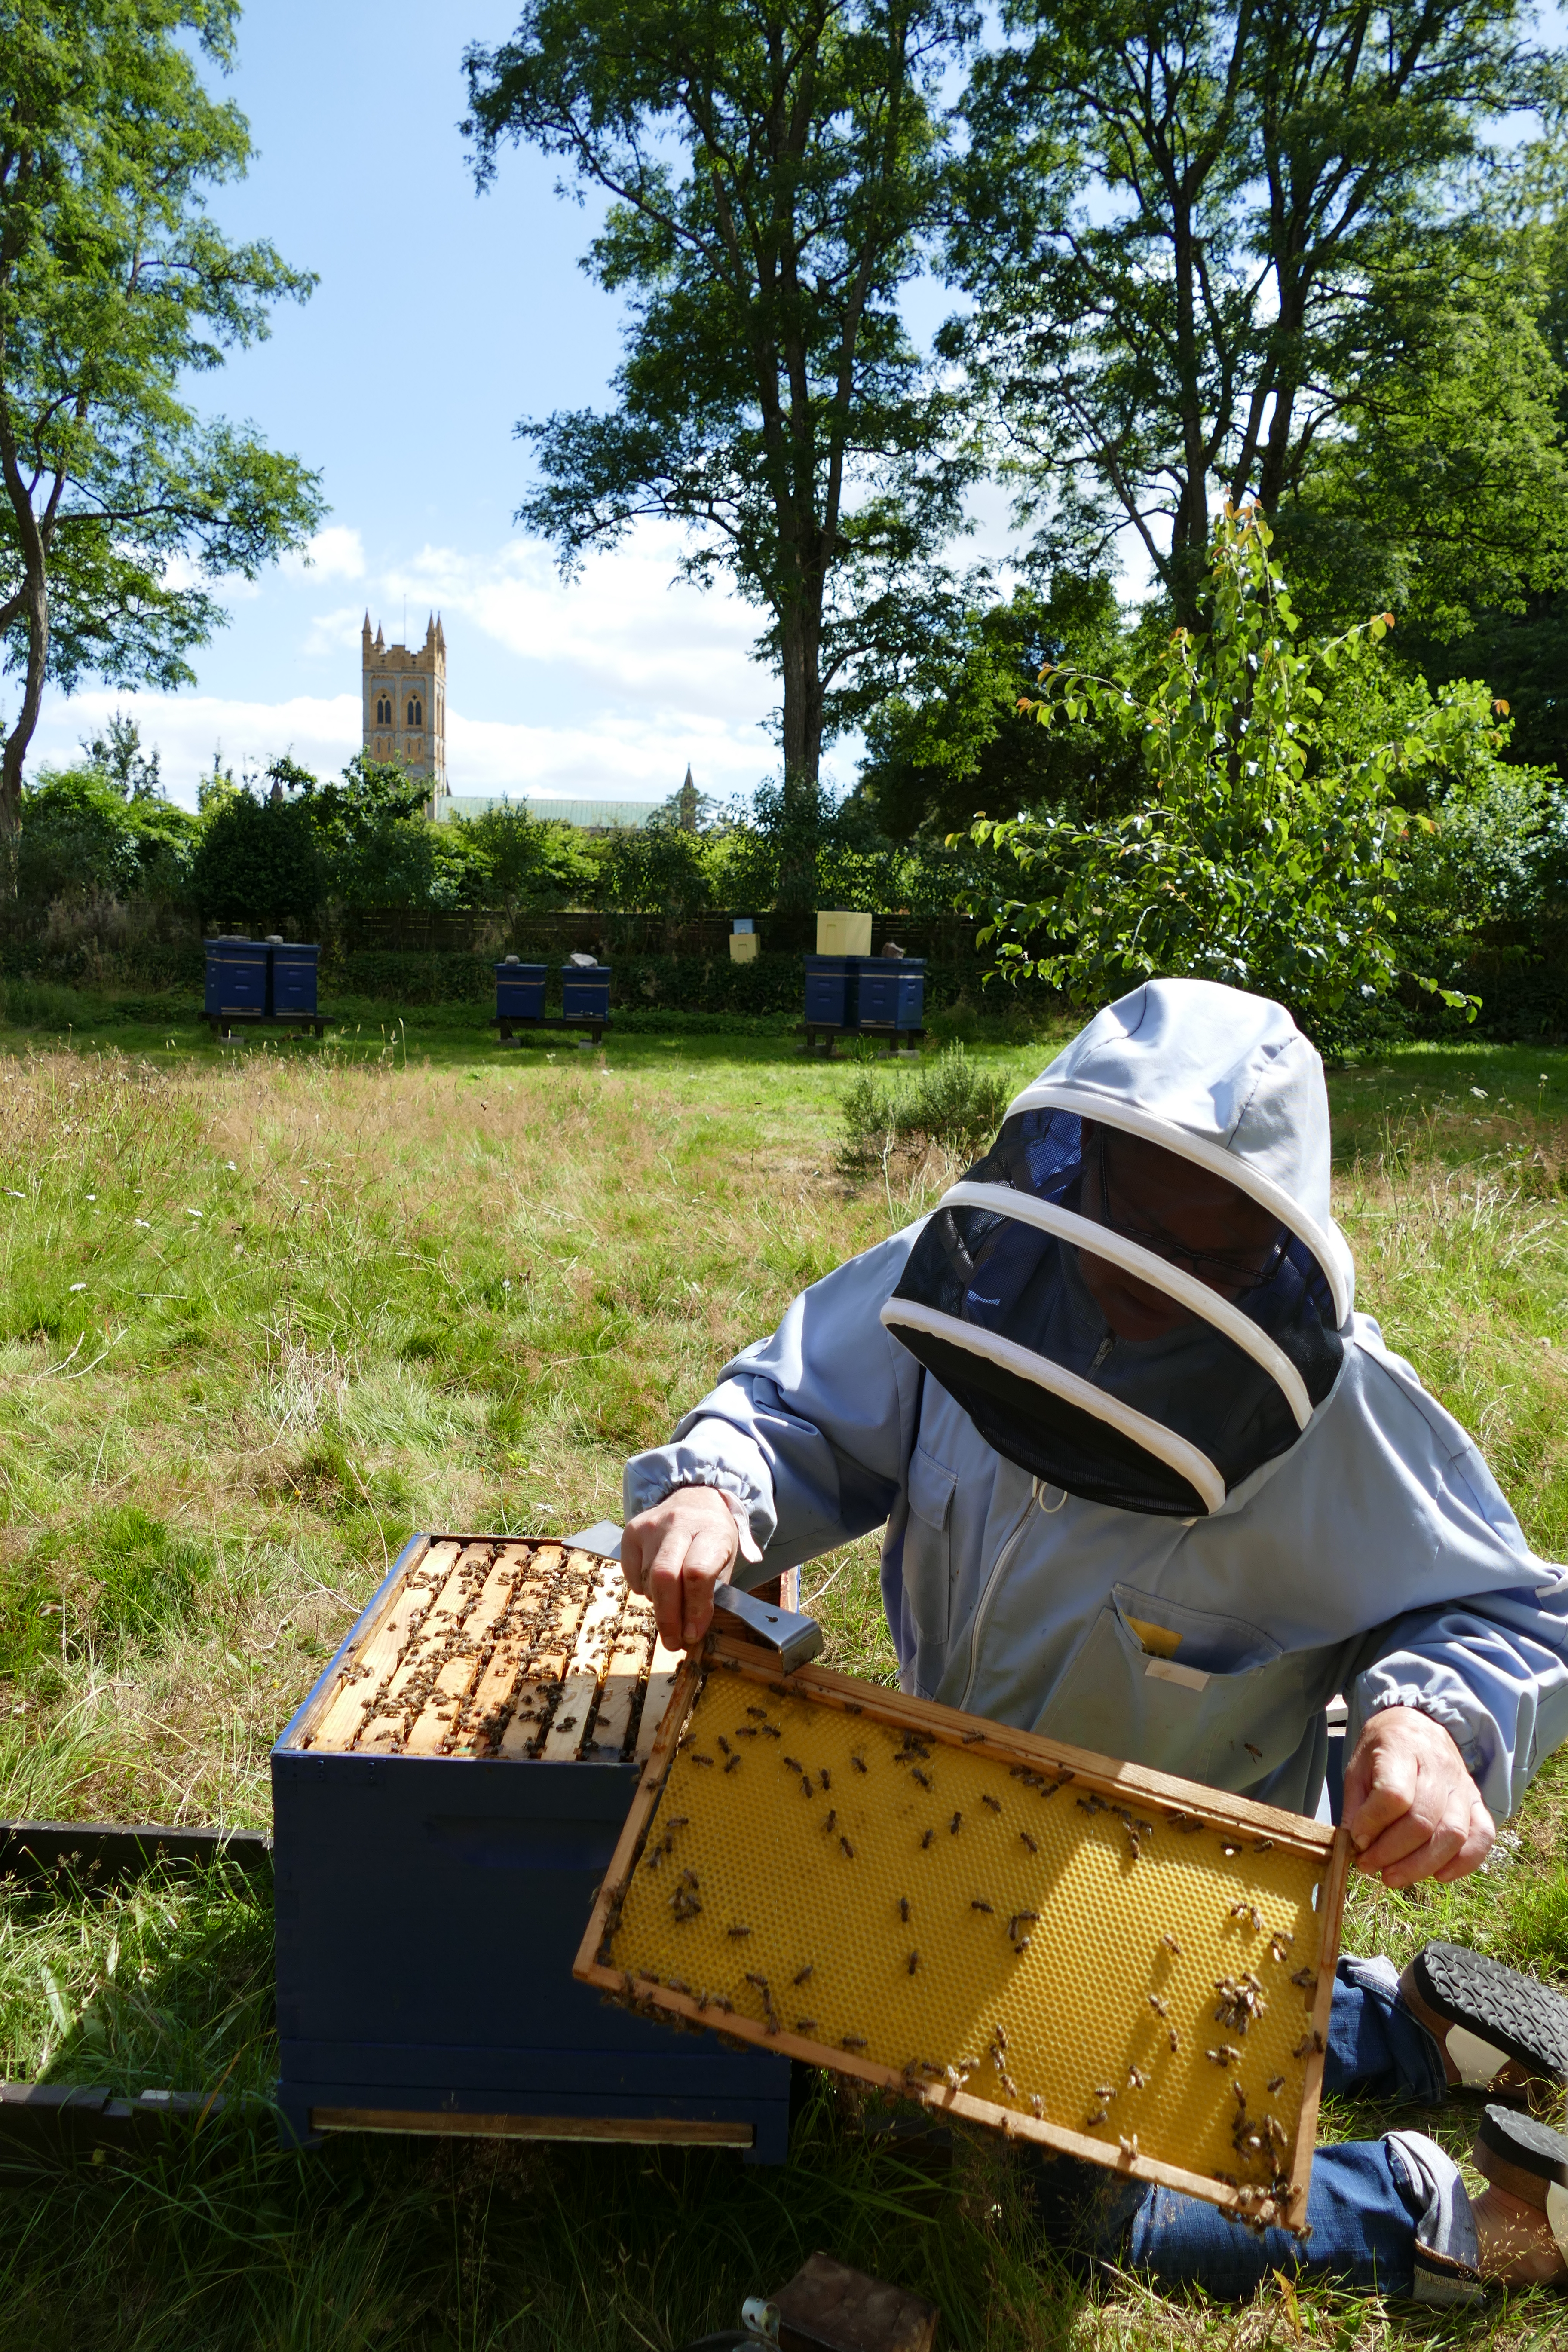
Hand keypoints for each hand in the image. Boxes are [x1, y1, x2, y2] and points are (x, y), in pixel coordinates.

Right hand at [622, 1486, 738, 1649]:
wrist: (696, 1499)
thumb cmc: (714, 1539)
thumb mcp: (726, 1562)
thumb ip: (712, 1595)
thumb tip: (691, 1633)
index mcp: (712, 1532)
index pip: (698, 1573)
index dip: (694, 1609)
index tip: (693, 1634)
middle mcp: (679, 1524)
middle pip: (665, 1577)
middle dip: (668, 1617)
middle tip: (673, 1642)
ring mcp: (651, 1525)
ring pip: (647, 1580)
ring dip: (659, 1604)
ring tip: (672, 1606)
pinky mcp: (631, 1530)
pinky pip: (631, 1575)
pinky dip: (643, 1589)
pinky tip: (657, 1583)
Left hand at [1342, 1706, 1493, 1886]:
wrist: (1419, 1726)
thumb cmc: (1383, 1750)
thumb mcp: (1357, 1766)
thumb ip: (1356, 1804)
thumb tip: (1356, 1844)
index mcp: (1402, 1748)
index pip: (1393, 1794)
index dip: (1372, 1823)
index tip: (1356, 1839)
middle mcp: (1439, 1767)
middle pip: (1422, 1820)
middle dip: (1392, 1853)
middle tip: (1369, 1866)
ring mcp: (1463, 1786)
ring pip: (1453, 1834)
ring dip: (1421, 1865)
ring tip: (1393, 1877)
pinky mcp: (1478, 1802)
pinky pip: (1483, 1836)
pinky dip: (1464, 1863)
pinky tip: (1438, 1875)